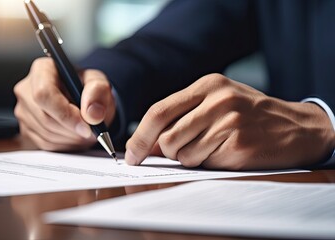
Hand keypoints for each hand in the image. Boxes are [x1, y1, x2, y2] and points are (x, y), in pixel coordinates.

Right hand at [14, 58, 115, 150]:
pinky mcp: (26, 129)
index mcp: (43, 70)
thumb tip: (93, 114)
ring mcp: (24, 111)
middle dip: (73, 129)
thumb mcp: (100, 84)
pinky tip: (76, 136)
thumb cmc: (89, 90)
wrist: (86, 104)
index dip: (65, 114)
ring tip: (87, 132)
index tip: (86, 126)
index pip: (44, 94)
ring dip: (72, 138)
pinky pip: (45, 144)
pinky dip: (65, 144)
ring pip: (46, 133)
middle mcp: (27, 89)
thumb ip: (99, 92)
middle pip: (45, 117)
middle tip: (92, 131)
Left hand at [125, 73, 334, 169]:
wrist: (294, 126)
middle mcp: (218, 100)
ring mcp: (230, 122)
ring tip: (213, 147)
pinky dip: (209, 163)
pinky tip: (226, 152)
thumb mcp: (215, 104)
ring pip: (184, 154)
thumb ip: (180, 119)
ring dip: (191, 158)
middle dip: (167, 152)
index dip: (140, 136)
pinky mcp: (240, 144)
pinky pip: (205, 163)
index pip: (159, 111)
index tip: (132, 154)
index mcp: (208, 85)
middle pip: (168, 137)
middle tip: (183, 150)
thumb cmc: (249, 114)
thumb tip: (147, 145)